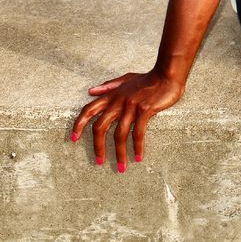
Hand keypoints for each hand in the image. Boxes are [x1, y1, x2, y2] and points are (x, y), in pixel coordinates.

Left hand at [69, 71, 184, 170]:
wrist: (167, 74)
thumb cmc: (148, 78)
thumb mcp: (126, 79)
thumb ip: (108, 86)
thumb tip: (91, 91)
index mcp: (112, 95)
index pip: (89, 109)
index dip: (79, 124)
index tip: (73, 138)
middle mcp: (118, 101)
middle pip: (100, 126)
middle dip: (98, 146)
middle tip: (99, 161)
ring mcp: (131, 106)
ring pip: (119, 134)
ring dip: (119, 153)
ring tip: (121, 167)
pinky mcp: (145, 110)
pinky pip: (138, 132)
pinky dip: (137, 146)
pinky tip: (138, 157)